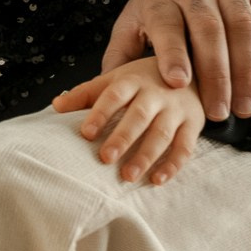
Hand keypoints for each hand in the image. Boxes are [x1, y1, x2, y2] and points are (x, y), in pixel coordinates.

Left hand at [54, 61, 205, 185]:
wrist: (190, 69)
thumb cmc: (143, 80)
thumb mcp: (115, 79)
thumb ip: (86, 93)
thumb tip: (56, 105)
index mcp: (133, 80)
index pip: (115, 95)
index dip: (100, 113)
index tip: (86, 133)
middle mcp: (156, 93)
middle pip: (139, 116)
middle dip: (123, 137)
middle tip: (106, 158)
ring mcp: (177, 109)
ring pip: (162, 134)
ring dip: (145, 156)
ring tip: (128, 176)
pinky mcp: (193, 124)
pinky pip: (185, 147)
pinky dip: (172, 165)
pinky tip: (157, 180)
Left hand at [101, 0, 250, 123]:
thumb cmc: (162, 8)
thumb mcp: (134, 25)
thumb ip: (122, 56)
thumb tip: (105, 94)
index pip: (167, 23)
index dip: (173, 51)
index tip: (178, 83)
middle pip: (209, 28)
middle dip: (216, 73)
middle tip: (219, 113)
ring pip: (244, 25)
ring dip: (248, 68)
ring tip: (246, 107)